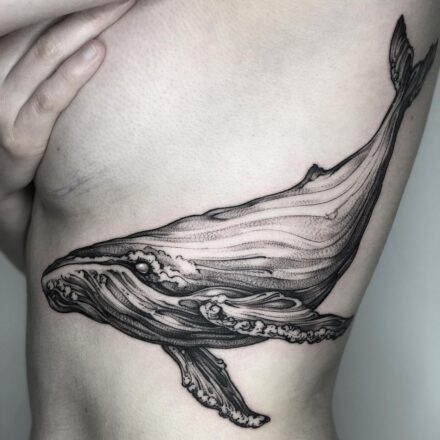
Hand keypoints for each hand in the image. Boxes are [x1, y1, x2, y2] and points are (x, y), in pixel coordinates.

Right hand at [0, 0, 135, 268]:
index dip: (61, 14)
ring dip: (74, 30)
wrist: (30, 243)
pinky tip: (95, 52)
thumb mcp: (55, 144)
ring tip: (117, 5)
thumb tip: (102, 62)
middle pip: (31, 42)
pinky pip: (38, 110)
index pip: (31, 40)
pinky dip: (64, 79)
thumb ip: (63, 107)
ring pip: (32, 65)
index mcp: (5, 96)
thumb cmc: (44, 195)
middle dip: (73, 10)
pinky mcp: (8, 158)